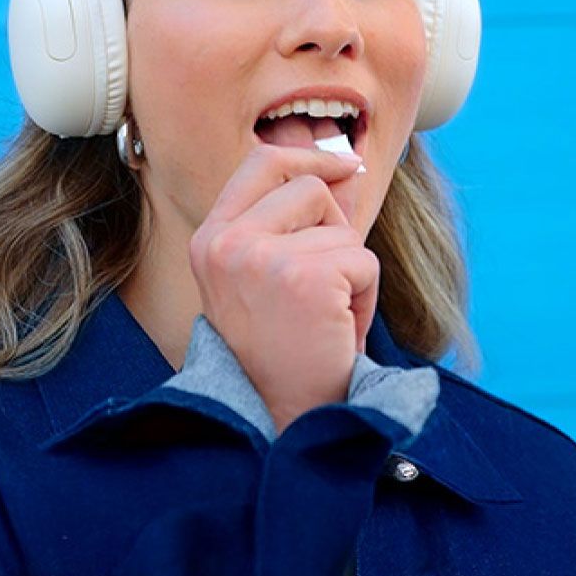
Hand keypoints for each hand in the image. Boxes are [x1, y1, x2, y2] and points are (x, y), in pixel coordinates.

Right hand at [188, 143, 377, 434]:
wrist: (280, 420)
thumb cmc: (281, 353)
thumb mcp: (273, 277)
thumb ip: (301, 220)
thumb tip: (348, 167)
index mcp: (210, 240)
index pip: (261, 162)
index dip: (308, 156)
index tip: (345, 166)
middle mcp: (226, 243)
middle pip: (310, 187)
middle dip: (335, 230)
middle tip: (324, 287)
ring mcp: (261, 258)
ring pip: (342, 228)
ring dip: (350, 272)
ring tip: (324, 318)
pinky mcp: (303, 277)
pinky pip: (363, 261)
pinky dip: (364, 299)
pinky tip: (336, 332)